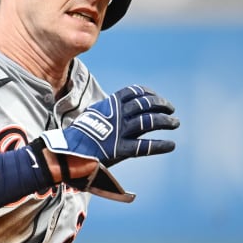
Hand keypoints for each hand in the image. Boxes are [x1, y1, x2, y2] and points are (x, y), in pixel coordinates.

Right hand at [41, 84, 178, 166]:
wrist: (68, 151)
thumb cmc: (78, 134)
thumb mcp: (92, 115)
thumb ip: (106, 111)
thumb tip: (114, 106)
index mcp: (110, 104)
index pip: (133, 92)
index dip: (148, 93)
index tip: (156, 97)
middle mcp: (118, 115)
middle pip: (145, 105)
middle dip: (161, 105)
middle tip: (171, 109)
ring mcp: (121, 132)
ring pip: (149, 122)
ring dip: (165, 121)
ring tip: (175, 123)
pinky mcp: (122, 149)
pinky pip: (146, 146)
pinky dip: (160, 145)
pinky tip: (171, 145)